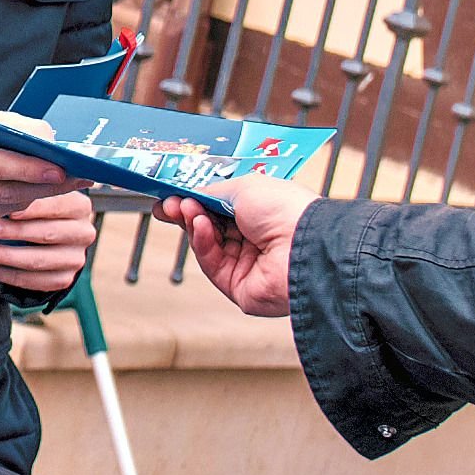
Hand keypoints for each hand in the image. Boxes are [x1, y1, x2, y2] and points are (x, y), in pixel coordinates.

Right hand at [0, 106, 87, 227]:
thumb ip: (19, 129)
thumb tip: (54, 147)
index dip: (28, 169)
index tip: (60, 169)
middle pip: (3, 191)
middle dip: (44, 185)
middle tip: (76, 178)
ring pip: (7, 206)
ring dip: (40, 195)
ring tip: (67, 182)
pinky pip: (2, 214)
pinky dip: (24, 202)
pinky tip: (37, 189)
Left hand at [0, 189, 96, 293]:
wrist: (51, 236)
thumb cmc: (38, 208)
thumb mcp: (38, 195)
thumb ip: (24, 194)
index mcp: (80, 207)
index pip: (58, 205)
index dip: (32, 208)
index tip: (8, 208)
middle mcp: (84, 233)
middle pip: (47, 234)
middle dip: (14, 232)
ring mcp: (75, 259)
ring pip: (38, 261)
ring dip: (5, 256)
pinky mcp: (63, 280)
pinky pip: (31, 281)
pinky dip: (3, 274)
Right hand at [154, 175, 317, 317]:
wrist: (305, 246)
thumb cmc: (288, 211)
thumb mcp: (244, 187)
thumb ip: (212, 191)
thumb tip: (191, 194)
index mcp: (263, 212)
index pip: (221, 207)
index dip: (196, 200)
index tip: (174, 194)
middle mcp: (257, 238)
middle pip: (211, 227)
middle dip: (188, 213)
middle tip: (169, 203)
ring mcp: (248, 264)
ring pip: (207, 246)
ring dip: (194, 225)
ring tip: (186, 210)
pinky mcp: (239, 286)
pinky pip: (212, 264)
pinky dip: (203, 243)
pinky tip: (200, 226)